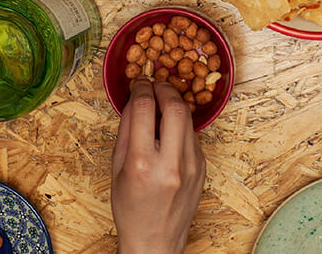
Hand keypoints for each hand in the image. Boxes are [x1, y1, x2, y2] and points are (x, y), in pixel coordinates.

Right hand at [112, 79, 205, 253]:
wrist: (155, 241)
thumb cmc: (131, 210)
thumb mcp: (117, 168)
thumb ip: (126, 131)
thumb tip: (134, 100)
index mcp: (143, 164)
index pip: (144, 109)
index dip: (141, 88)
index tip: (139, 83)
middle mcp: (171, 164)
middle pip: (175, 107)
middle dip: (165, 89)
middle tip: (155, 86)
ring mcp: (192, 167)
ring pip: (189, 119)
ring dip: (175, 104)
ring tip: (161, 104)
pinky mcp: (203, 168)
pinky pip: (193, 136)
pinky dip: (180, 126)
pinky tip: (169, 130)